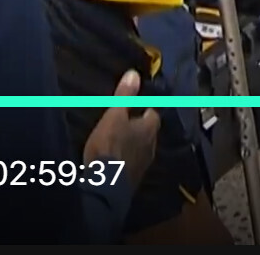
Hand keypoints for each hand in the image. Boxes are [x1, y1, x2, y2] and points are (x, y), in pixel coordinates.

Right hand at [82, 71, 159, 185]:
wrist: (105, 185)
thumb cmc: (110, 145)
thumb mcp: (114, 116)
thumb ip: (125, 96)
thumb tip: (134, 73)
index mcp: (149, 129)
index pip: (154, 114)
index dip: (146, 108)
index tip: (139, 104)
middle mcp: (152, 146)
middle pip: (149, 132)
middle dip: (140, 127)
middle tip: (127, 121)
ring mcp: (143, 164)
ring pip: (142, 148)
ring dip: (134, 143)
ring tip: (121, 139)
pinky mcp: (133, 178)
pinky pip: (133, 163)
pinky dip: (127, 158)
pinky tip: (117, 158)